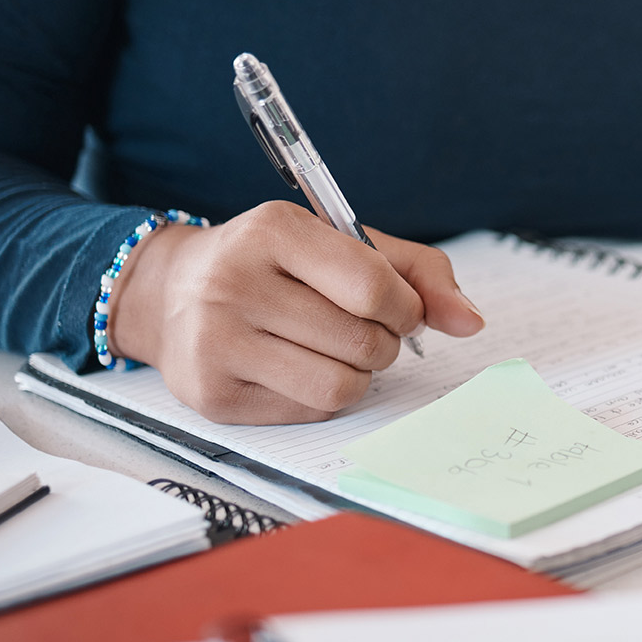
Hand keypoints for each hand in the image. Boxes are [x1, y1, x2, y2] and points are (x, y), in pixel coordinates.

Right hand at [107, 200, 484, 423]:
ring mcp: (216, 342)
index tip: (400, 308)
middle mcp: (234, 283)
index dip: (407, 308)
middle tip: (359, 328)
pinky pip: (311, 410)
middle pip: (363, 342)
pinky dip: (323, 395)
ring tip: (333, 349)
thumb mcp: (343, 245)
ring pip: (342, 385)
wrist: (170, 293)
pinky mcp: (213, 394)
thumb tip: (471, 321)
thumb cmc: (276, 266)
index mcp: (273, 230)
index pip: (374, 287)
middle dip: (382, 342)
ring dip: (358, 374)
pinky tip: (296, 367)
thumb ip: (418, 273)